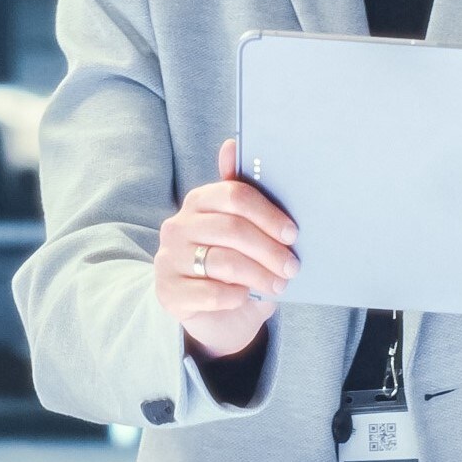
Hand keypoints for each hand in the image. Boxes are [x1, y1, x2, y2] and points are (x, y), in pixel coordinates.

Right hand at [153, 138, 298, 360]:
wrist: (217, 317)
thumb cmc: (236, 264)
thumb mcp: (244, 230)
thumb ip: (244, 194)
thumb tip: (232, 143)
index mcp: (199, 201)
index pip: (234, 195)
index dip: (269, 214)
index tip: (293, 234)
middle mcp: (177, 226)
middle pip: (232, 230)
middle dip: (269, 250)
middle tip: (292, 266)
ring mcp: (168, 259)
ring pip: (224, 262)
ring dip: (259, 275)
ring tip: (280, 285)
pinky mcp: (167, 292)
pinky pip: (210, 293)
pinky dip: (236, 296)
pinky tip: (247, 297)